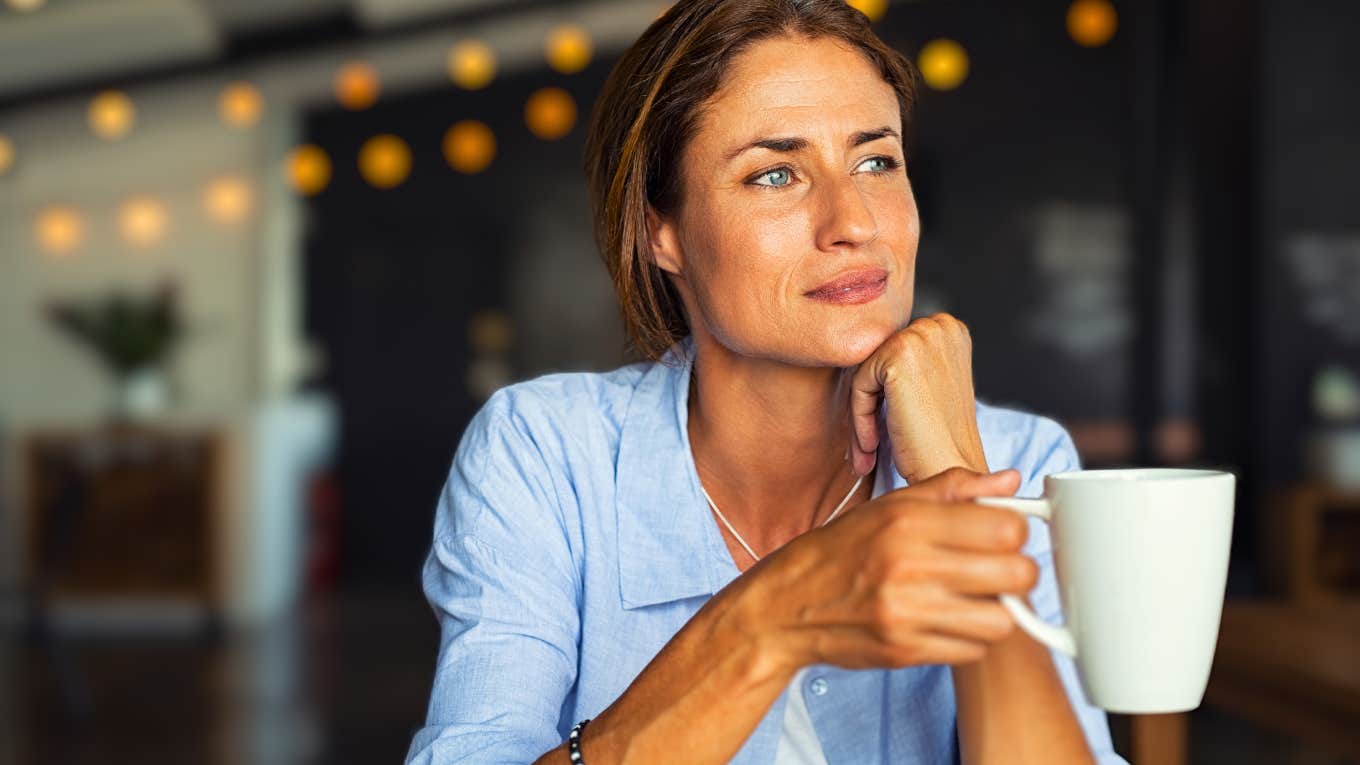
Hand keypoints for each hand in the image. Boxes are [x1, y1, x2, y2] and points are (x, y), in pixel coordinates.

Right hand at [737, 467, 1037, 671]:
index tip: (1000, 535)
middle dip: (1015, 572)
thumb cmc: (842, 550)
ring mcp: (907, 613)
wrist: (786, 604)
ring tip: (973, 599)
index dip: (1014, 531)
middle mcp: (908, 565)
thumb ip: (953, 489)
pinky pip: (972, 651)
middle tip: (997, 570)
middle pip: (1016, 573)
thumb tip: (1010, 481)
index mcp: (909, 521)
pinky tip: (947, 621)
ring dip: (995, 611)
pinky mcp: (905, 651)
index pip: (1007, 527)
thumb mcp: (891, 506)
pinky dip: (968, 639)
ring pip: (1002, 620)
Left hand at [848, 313, 987, 482]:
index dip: (883, 395)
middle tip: (869, 446)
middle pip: (877, 361)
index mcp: (950, 329)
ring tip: (869, 451)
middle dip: (870, 404)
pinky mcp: (899, 354)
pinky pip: (859, 385)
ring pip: (865, 373)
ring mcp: (921, 336)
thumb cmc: (939, 440)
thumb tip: (861, 351)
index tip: (883, 429)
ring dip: (862, 415)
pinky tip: (872, 446)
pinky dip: (860, 419)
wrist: (952, 470)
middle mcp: (940, 325)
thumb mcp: (928, 387)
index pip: (892, 353)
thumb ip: (906, 363)